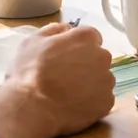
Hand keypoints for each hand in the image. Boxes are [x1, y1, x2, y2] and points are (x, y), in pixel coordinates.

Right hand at [4, 21, 117, 137]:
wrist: (33, 108)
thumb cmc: (30, 72)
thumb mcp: (33, 41)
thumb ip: (53, 30)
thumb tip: (66, 28)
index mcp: (86, 37)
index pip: (90, 37)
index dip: (77, 47)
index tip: (66, 57)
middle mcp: (102, 56)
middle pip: (98, 58)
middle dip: (86, 64)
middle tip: (65, 76)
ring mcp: (107, 80)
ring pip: (102, 79)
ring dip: (90, 83)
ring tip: (68, 93)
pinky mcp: (107, 102)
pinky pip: (102, 99)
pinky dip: (92, 102)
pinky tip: (74, 105)